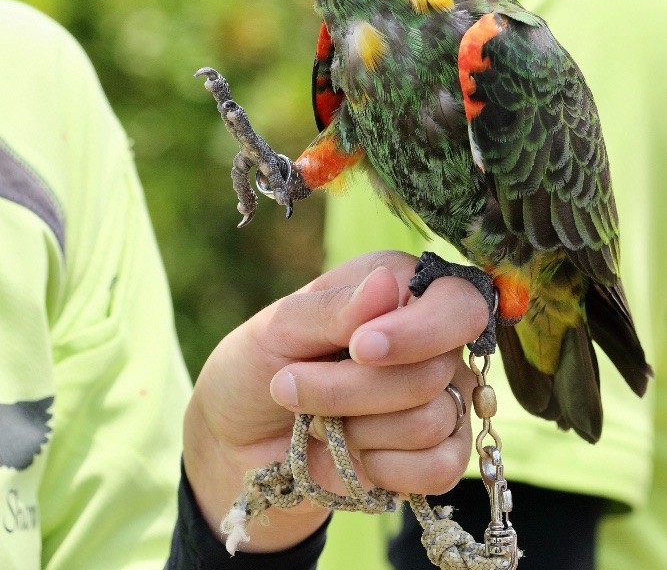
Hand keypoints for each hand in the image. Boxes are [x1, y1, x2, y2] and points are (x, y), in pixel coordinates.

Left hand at [183, 250, 488, 552]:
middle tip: (291, 386)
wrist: (239, 444)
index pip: (456, 304)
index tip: (359, 348)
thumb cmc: (257, 366)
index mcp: (402, 287)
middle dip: (352, 390)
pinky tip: (355, 455)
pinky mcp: (438, 452)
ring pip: (430, 421)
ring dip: (357, 430)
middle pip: (432, 372)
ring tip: (318, 421)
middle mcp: (433, 338)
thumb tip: (386, 282)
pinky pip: (442, 468)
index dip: (418, 332)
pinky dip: (386, 469)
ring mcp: (442, 397)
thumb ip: (335, 309)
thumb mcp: (279, 328)